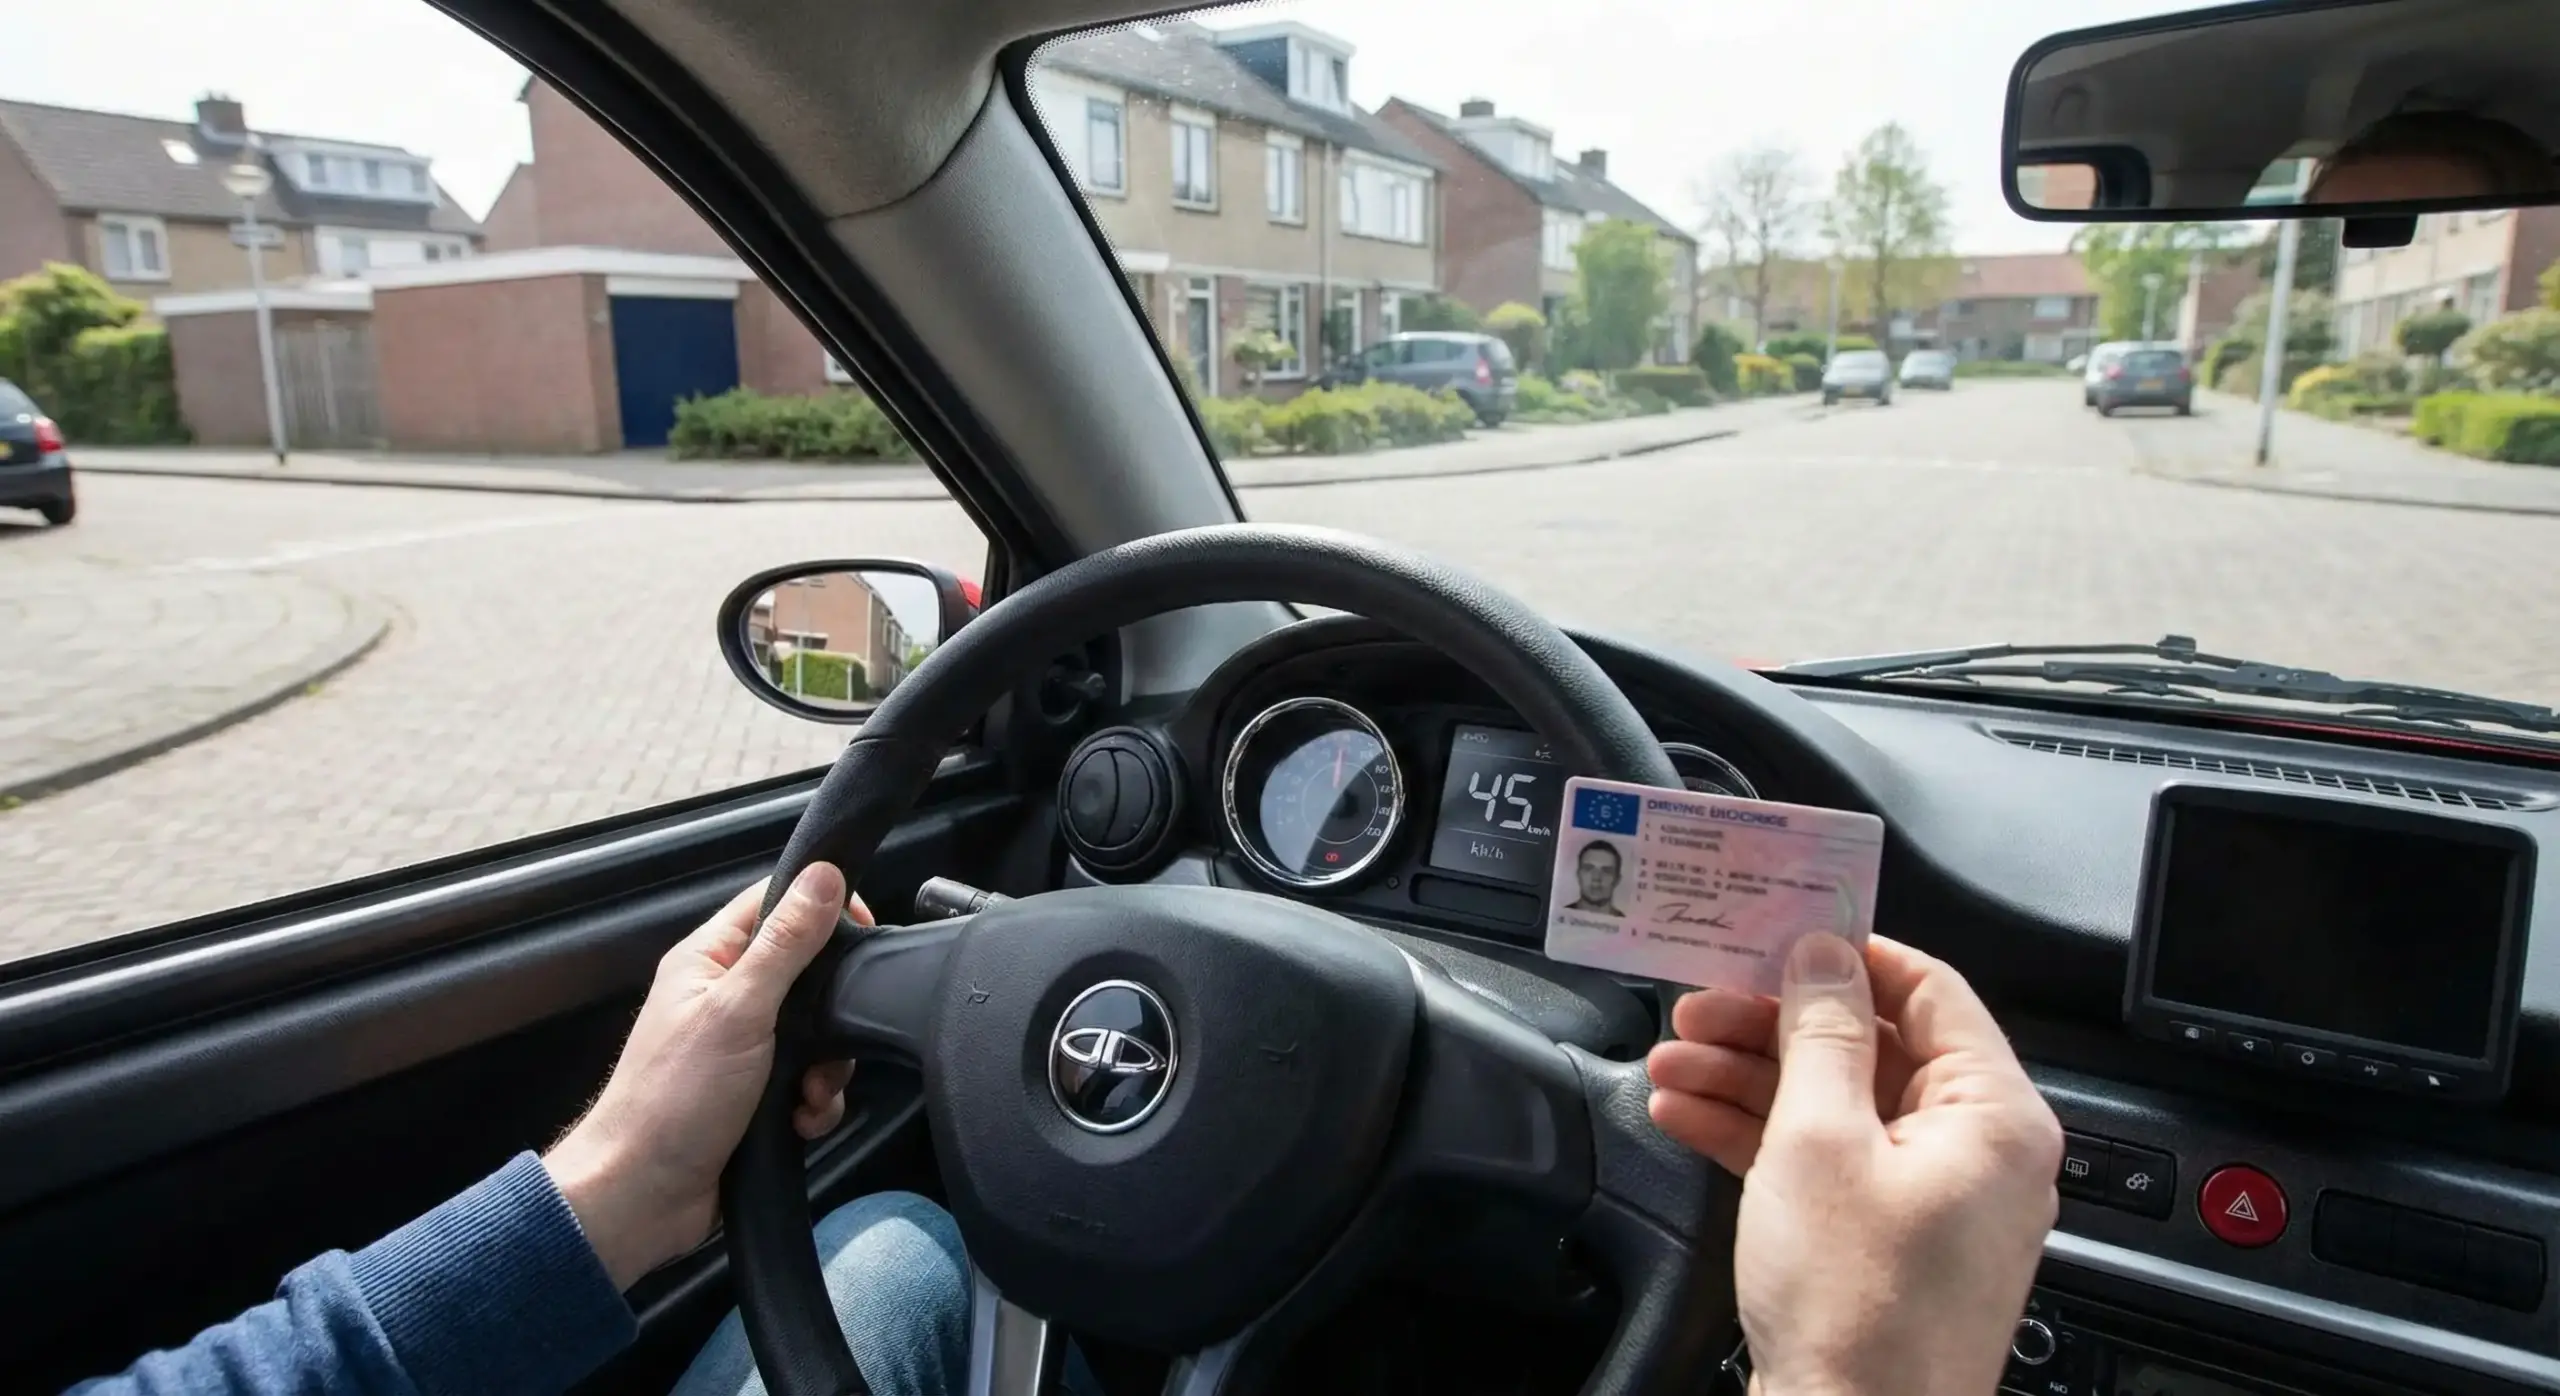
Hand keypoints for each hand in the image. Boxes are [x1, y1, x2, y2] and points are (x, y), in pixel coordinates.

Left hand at [544, 863, 866, 1287]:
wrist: (643, 1197)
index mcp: (709, 961)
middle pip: (809, 973)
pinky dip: (814, 1104)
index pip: (775, 902)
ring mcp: (743, 1049)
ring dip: (826, 1068)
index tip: (864, 929)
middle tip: (830, 1038)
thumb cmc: (672, 1100)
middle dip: (833, 1013)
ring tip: (806, 1094)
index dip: (823, 906)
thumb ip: (786, 943)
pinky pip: (809, 1083)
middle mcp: (726, 999)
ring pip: (818, 1036)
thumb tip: (825, 876)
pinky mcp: (757, 1095)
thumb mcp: (739, 1010)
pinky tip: (799, 1122)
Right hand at [1644, 934, 2061, 1395]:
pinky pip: (1827, 1160)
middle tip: (1698, 1004)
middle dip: (1773, 1023)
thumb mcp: (1820, 1141)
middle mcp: (1977, 1153)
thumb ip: (1821, 1033)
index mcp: (1994, 1116)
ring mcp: (1932, 1201)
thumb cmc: (1856, 1311)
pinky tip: (1688, 1115)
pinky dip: (1761, 1135)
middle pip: (1871, 1046)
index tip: (1776, 935)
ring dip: (1749, 1076)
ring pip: (1837, 1103)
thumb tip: (1824, 955)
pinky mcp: (1887, 1242)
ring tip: (1672, 1061)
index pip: (1930, 989)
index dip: (1847, 955)